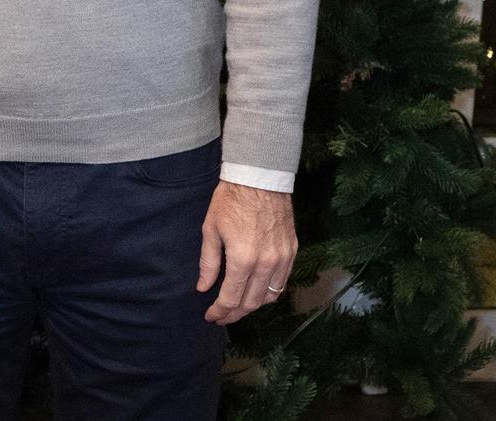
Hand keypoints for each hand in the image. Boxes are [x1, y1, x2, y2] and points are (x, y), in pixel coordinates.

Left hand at [197, 181, 297, 324]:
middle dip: (235, 314)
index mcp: (243, 259)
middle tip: (222, 316)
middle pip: (251, 302)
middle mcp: (266, 264)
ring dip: (253, 305)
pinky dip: (269, 292)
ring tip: (238, 306)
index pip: (231, 298)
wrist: (260, 178)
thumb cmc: (230, 201)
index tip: (211, 317)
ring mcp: (282, 259)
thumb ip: (208, 263)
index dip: (220, 311)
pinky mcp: (292, 252)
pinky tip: (257, 291)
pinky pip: (282, 282)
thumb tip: (203, 288)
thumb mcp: (211, 229)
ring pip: (270, 296)